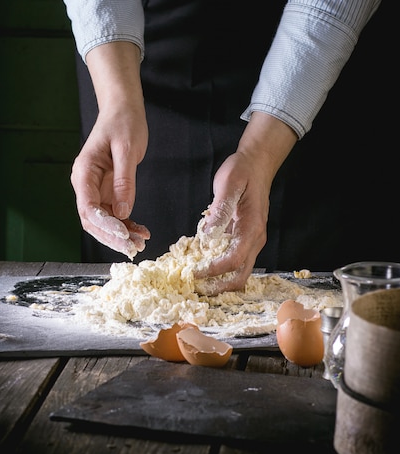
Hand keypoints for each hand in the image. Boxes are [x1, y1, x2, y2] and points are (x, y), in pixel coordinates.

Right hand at [70, 42, 150, 257]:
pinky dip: (127, 224)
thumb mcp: (127, 149)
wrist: (123, 110)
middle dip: (112, 236)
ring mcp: (96, 188)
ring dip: (121, 234)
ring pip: (104, 220)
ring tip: (141, 243)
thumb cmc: (123, 123)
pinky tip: (141, 231)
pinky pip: (115, 213)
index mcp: (84, 172)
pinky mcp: (108, 189)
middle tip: (133, 248)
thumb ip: (124, 181)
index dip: (105, 225)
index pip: (88, 207)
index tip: (123, 235)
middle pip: (93, 220)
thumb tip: (122, 213)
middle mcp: (86, 183)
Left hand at [195, 112, 297, 292]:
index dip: (215, 271)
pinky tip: (203, 263)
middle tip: (197, 290)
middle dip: (220, 286)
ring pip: (240, 269)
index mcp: (251, 227)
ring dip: (221, 279)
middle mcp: (255, 237)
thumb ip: (220, 210)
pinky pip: (235, 257)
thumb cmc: (243, 171)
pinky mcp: (245, 235)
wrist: (257, 162)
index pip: (234, 259)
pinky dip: (221, 266)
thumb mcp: (228, 185)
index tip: (195, 273)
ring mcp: (252, 238)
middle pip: (241, 273)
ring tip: (198, 281)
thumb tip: (208, 235)